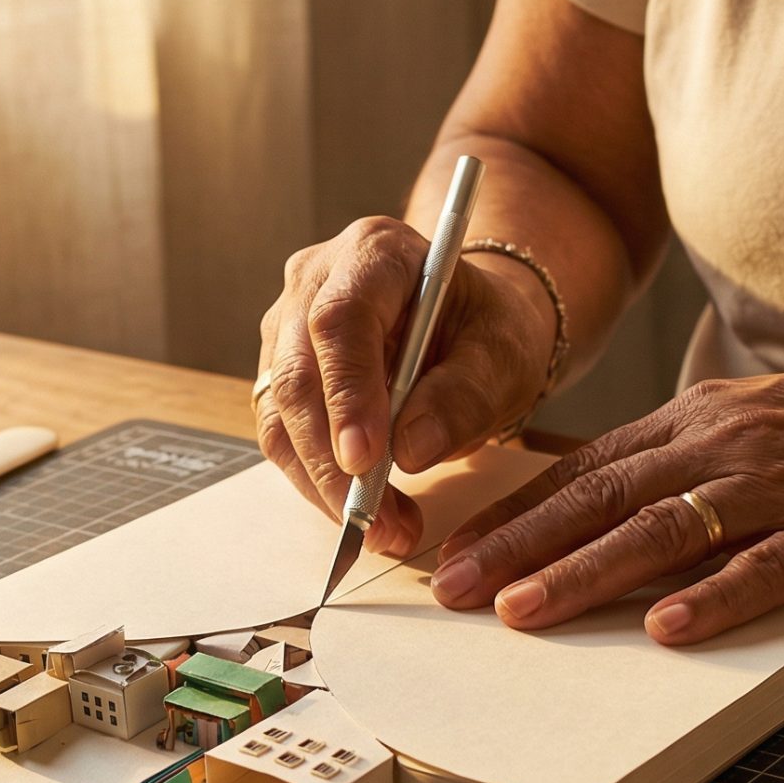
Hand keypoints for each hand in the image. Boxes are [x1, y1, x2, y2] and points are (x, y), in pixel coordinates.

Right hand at [257, 216, 554, 554]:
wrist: (468, 325)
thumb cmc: (487, 330)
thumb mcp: (503, 354)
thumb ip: (464, 394)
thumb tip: (410, 449)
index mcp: (374, 252)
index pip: (341, 321)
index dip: (347, 393)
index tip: (366, 460)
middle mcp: (315, 281)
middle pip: (300, 373)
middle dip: (333, 460)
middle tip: (377, 521)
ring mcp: (287, 326)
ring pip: (281, 413)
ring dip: (324, 483)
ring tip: (383, 529)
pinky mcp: (281, 373)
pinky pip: (283, 436)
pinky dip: (318, 483)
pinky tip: (365, 513)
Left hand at [430, 360, 783, 642]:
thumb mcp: (748, 423)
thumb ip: (671, 458)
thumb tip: (585, 490)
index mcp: (697, 422)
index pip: (584, 470)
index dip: (512, 512)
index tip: (451, 550)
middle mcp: (725, 447)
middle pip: (602, 499)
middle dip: (518, 547)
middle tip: (453, 590)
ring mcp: (779, 488)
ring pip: (664, 532)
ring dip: (585, 573)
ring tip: (523, 612)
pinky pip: (766, 567)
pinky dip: (714, 598)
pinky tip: (666, 629)